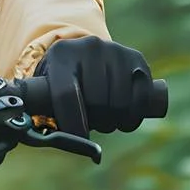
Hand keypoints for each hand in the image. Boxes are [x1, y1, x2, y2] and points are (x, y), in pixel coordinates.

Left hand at [34, 36, 152, 135]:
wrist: (85, 54)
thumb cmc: (64, 80)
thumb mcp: (48, 89)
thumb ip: (48, 112)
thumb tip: (66, 142)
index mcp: (61, 55)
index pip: (67, 94)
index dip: (74, 123)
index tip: (80, 140)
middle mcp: (89, 47)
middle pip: (97, 101)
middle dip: (97, 122)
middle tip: (94, 124)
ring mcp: (115, 50)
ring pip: (120, 102)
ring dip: (115, 121)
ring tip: (106, 120)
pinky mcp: (136, 57)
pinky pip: (141, 97)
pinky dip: (134, 116)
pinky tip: (124, 119)